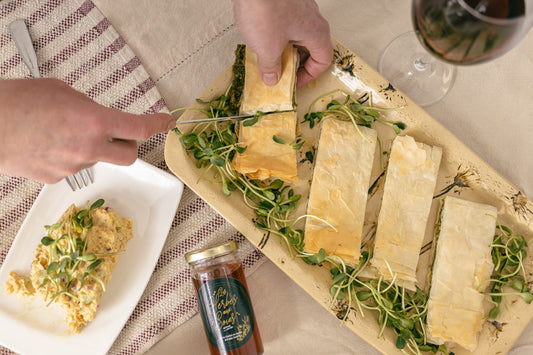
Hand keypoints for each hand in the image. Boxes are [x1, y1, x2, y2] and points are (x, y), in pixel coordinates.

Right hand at [0, 79, 174, 182]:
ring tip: (62, 132)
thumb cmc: (18, 102)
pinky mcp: (56, 179)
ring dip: (92, 149)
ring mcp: (73, 167)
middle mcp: (88, 148)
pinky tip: (50, 144)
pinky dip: (69, 157)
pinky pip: (74, 168)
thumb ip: (90, 108)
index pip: (139, 128)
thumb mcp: (63, 92)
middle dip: (128, 146)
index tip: (167, 122)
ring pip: (98, 161)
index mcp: (94, 121)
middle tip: (117, 135)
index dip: (158, 125)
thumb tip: (100, 118)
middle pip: (129, 156)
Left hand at [232, 0, 332, 86]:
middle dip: (294, 63)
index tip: (294, 83)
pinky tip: (260, 39)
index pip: (322, 61)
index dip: (308, 76)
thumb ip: (271, 68)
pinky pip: (284, 24)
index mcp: (316, 32)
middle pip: (309, 48)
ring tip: (267, 57)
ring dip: (284, 49)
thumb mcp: (267, 49)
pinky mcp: (284, 1)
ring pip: (296, 35)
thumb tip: (272, 78)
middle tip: (280, 73)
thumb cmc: (265, 7)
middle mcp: (312, 18)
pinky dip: (275, 35)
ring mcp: (299, 7)